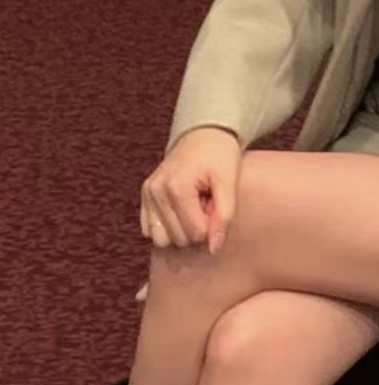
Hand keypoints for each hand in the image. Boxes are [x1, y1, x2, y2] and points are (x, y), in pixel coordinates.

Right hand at [140, 126, 241, 254]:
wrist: (204, 135)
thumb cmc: (220, 156)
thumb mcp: (230, 182)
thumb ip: (224, 215)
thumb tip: (213, 249)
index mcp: (177, 187)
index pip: (195, 234)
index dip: (212, 226)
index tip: (217, 205)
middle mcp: (156, 191)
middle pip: (177, 239)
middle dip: (197, 229)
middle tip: (207, 205)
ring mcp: (147, 194)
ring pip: (161, 240)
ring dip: (181, 230)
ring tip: (195, 208)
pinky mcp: (144, 196)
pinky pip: (151, 230)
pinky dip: (168, 226)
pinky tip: (182, 208)